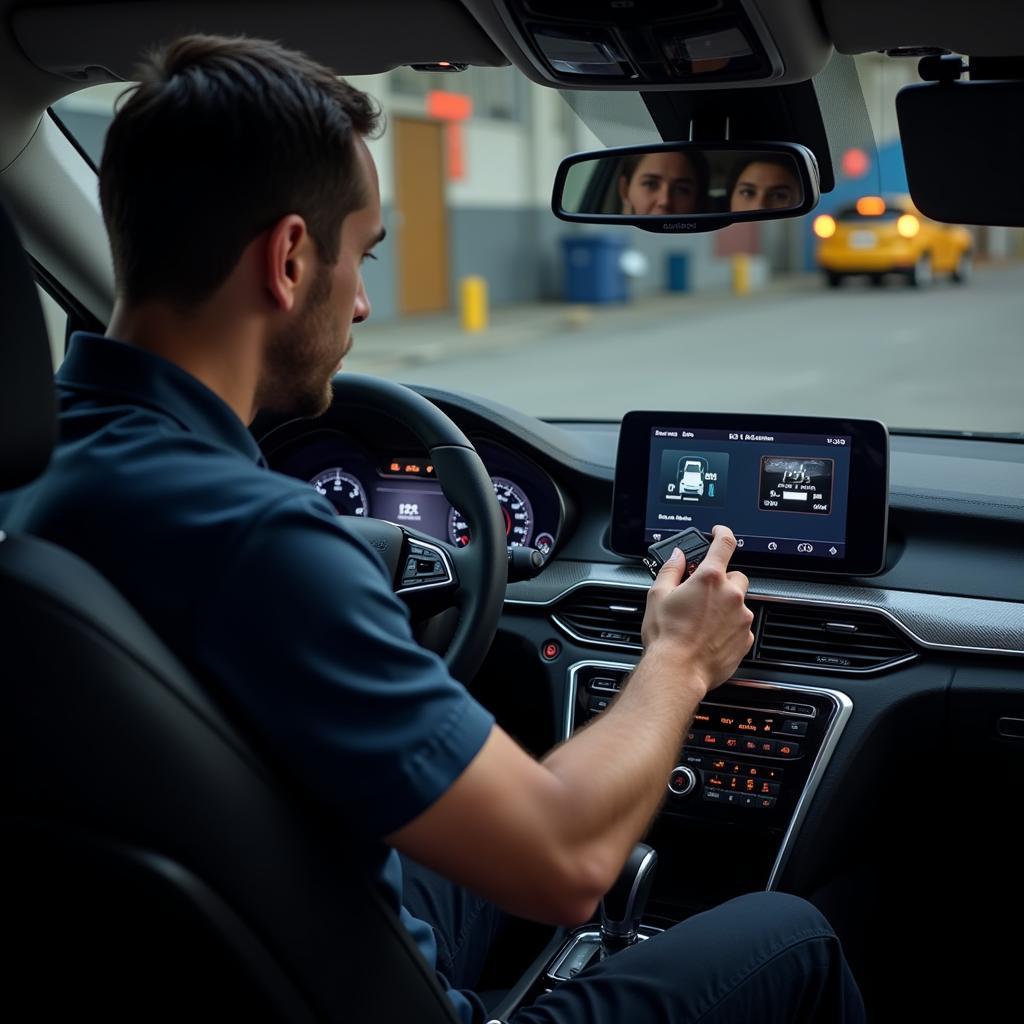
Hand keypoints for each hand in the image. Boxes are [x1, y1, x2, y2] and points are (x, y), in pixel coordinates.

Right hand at [640, 525, 753, 696]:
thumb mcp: (658, 595)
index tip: (719, 533)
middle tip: (703, 592)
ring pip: (739, 602)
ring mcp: (741, 618)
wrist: (678, 671)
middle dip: (722, 581)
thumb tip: (678, 556)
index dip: (722, 533)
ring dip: (725, 605)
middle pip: (736, 576)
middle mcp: (731, 595)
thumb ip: (671, 570)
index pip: (725, 544)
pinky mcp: (745, 638)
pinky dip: (729, 626)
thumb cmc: (666, 636)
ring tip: (702, 620)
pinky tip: (709, 635)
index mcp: (710, 579)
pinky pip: (741, 625)